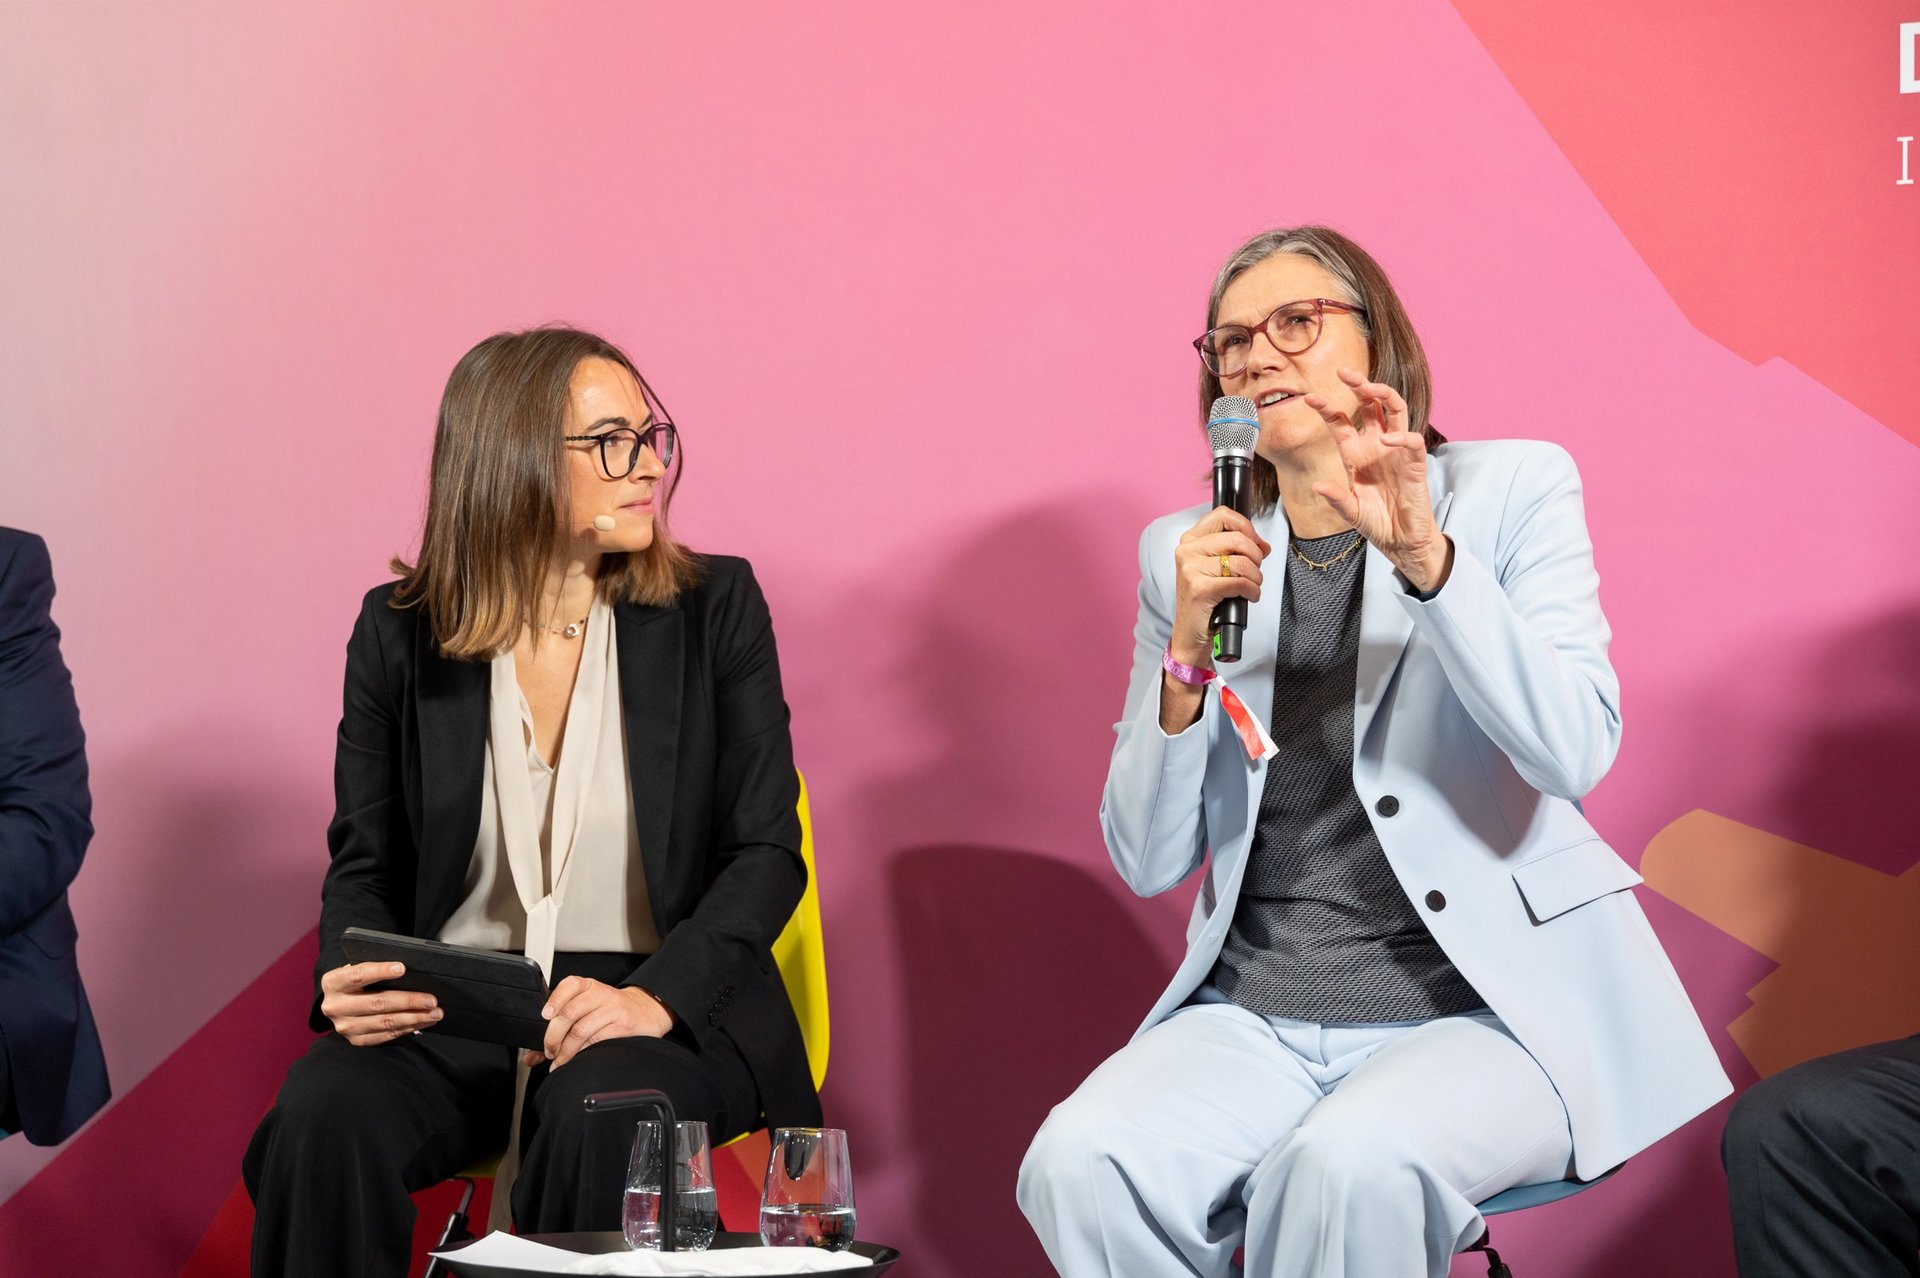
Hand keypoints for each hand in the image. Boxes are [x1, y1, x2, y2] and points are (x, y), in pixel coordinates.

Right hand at [319, 961, 440, 1045]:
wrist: (340, 1002)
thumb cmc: (357, 981)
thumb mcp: (358, 969)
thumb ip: (376, 968)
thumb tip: (409, 970)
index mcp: (333, 982)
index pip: (358, 975)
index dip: (380, 971)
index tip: (403, 968)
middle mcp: (335, 1006)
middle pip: (377, 1003)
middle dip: (408, 1001)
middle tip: (432, 999)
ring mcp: (345, 1026)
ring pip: (384, 1022)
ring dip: (414, 1018)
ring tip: (435, 1013)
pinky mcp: (356, 1040)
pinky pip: (386, 1035)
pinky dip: (408, 1028)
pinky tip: (423, 1022)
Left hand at [522, 977, 672, 1069]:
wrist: (647, 1011)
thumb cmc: (611, 1011)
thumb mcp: (587, 1009)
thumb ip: (559, 1028)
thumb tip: (530, 1056)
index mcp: (589, 986)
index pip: (569, 984)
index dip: (554, 999)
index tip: (544, 1015)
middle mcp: (601, 994)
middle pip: (570, 1012)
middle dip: (553, 1036)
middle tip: (548, 1051)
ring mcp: (613, 1009)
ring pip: (580, 1030)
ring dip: (565, 1050)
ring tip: (559, 1060)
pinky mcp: (623, 1026)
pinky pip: (596, 1041)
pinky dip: (581, 1054)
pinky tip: (575, 1061)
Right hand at [1170, 506, 1271, 668]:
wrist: (1190, 633)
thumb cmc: (1206, 599)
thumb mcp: (1215, 567)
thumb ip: (1234, 549)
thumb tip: (1263, 545)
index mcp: (1190, 540)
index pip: (1222, 515)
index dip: (1246, 527)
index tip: (1255, 543)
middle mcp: (1187, 551)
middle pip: (1237, 538)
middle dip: (1256, 556)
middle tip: (1255, 570)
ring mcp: (1191, 570)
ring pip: (1242, 562)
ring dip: (1256, 577)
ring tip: (1252, 586)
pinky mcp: (1200, 589)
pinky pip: (1240, 583)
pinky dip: (1252, 591)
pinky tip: (1249, 596)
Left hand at [1303, 369, 1451, 592]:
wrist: (1401, 540)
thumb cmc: (1376, 522)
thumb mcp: (1350, 511)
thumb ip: (1336, 498)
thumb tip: (1318, 486)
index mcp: (1355, 453)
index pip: (1340, 422)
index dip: (1326, 408)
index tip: (1310, 398)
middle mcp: (1375, 446)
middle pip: (1369, 405)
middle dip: (1358, 386)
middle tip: (1344, 372)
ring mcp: (1397, 451)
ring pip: (1395, 410)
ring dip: (1384, 394)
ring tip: (1371, 387)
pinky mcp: (1415, 463)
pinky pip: (1412, 441)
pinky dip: (1401, 436)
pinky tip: (1388, 440)